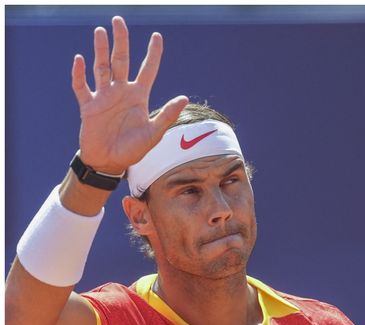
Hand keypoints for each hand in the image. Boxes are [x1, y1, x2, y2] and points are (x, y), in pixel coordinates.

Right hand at [71, 16, 187, 174]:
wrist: (109, 163)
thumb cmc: (133, 149)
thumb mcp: (154, 133)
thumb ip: (167, 115)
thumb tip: (183, 97)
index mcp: (139, 96)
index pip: (147, 69)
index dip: (153, 53)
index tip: (157, 36)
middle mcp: (121, 92)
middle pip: (121, 61)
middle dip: (121, 41)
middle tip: (118, 20)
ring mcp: (104, 97)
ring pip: (101, 68)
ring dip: (100, 50)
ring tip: (100, 31)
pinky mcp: (88, 106)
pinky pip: (82, 87)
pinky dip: (79, 74)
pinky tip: (80, 59)